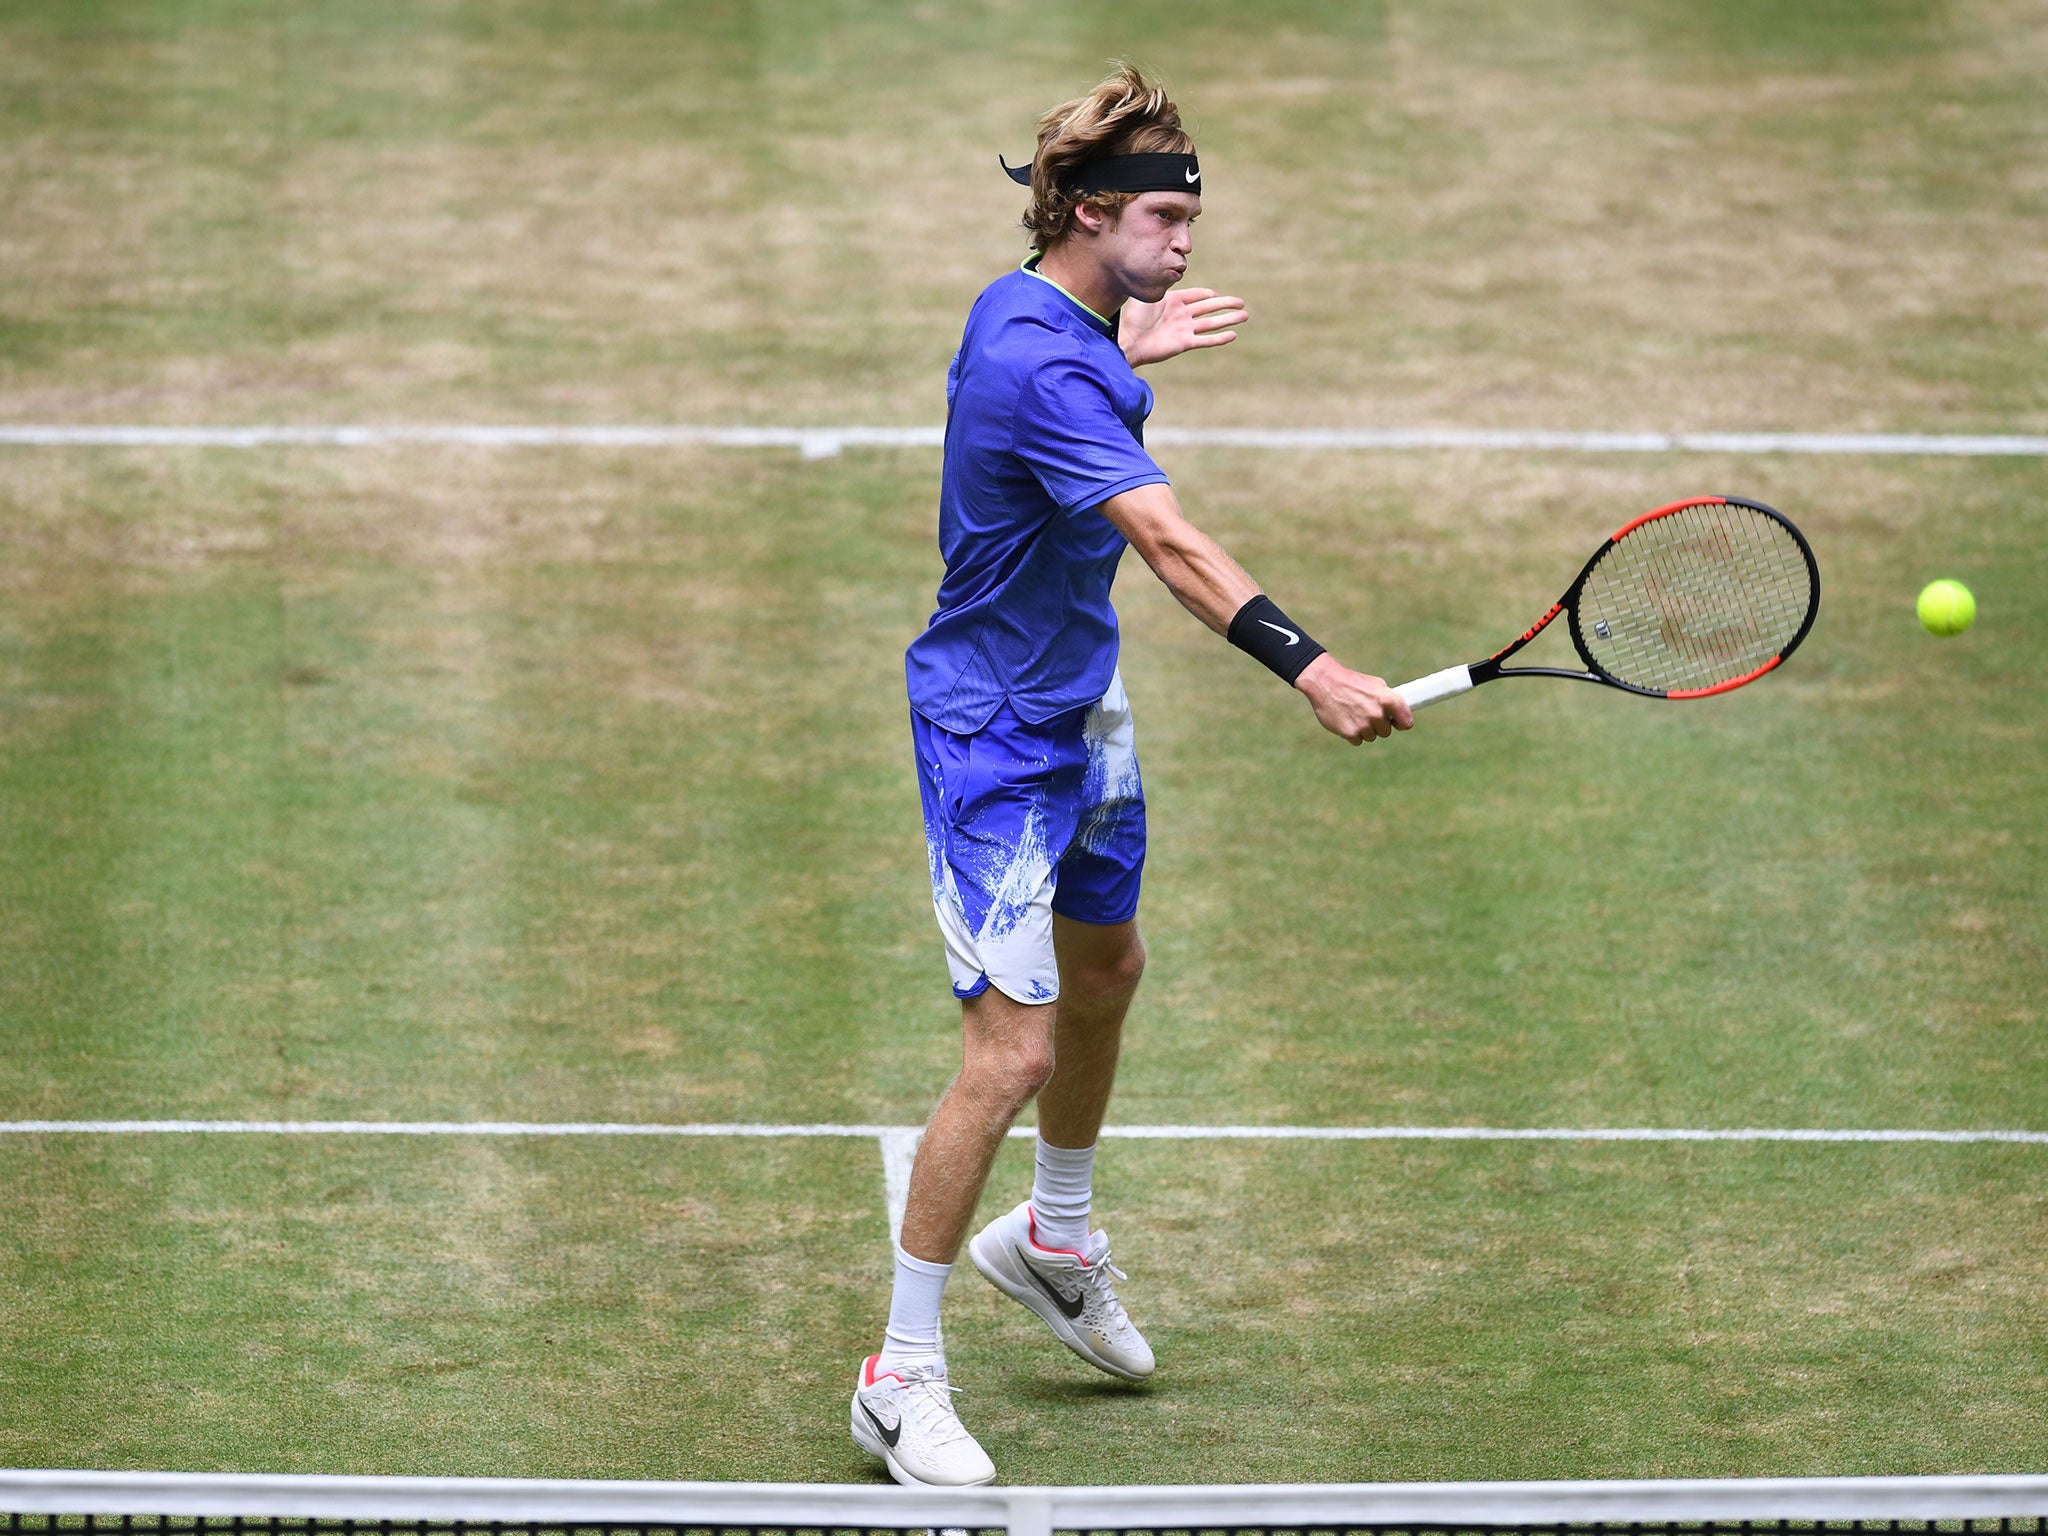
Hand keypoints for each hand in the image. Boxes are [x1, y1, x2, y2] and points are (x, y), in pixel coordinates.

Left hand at [1119, 287, 1249, 367]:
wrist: (1128, 340)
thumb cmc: (1133, 318)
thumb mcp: (1146, 295)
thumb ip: (1159, 284)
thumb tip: (1166, 270)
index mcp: (1174, 301)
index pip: (1197, 295)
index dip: (1208, 294)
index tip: (1216, 294)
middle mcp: (1182, 314)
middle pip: (1209, 307)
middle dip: (1226, 304)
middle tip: (1242, 303)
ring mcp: (1184, 329)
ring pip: (1211, 323)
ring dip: (1228, 319)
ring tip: (1244, 316)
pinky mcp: (1184, 343)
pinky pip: (1205, 340)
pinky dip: (1219, 338)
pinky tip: (1232, 334)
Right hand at [1293, 653, 1413, 743]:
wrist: (1324, 682)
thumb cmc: (1352, 682)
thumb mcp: (1375, 684)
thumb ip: (1389, 699)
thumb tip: (1399, 713)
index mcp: (1387, 699)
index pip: (1406, 722)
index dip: (1401, 723)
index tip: (1396, 723)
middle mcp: (1377, 714)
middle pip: (1386, 732)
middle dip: (1378, 725)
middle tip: (1365, 713)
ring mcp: (1364, 725)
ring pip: (1371, 737)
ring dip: (1364, 730)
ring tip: (1353, 714)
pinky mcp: (1350, 733)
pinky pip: (1358, 741)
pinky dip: (1352, 734)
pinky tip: (1345, 720)